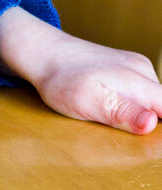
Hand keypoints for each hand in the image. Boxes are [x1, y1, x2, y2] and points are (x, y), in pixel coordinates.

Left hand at [0, 6, 161, 133]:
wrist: (41, 52)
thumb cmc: (60, 79)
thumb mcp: (88, 101)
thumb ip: (121, 113)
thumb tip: (150, 123)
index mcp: (139, 81)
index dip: (161, 130)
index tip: (144, 137)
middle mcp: (142, 70)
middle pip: (161, 105)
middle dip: (146, 121)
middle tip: (115, 124)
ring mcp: (134, 66)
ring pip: (149, 98)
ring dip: (135, 112)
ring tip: (106, 112)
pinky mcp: (123, 67)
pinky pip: (136, 90)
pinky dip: (125, 101)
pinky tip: (105, 101)